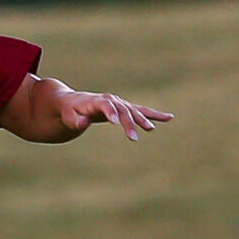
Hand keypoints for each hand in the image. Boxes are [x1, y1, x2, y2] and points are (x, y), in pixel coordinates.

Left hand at [57, 91, 173, 140]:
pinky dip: (154, 114)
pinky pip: (142, 111)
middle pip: (123, 110)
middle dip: (129, 123)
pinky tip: (169, 118)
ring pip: (134, 111)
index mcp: (97, 101)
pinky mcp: (125, 108)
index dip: (110, 112)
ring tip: (151, 129)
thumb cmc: (70, 112)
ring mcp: (120, 103)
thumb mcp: (69, 117)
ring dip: (144, 119)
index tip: (114, 122)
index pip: (106, 105)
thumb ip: (76, 121)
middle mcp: (111, 100)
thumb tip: (83, 123)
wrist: (74, 103)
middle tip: (133, 138)